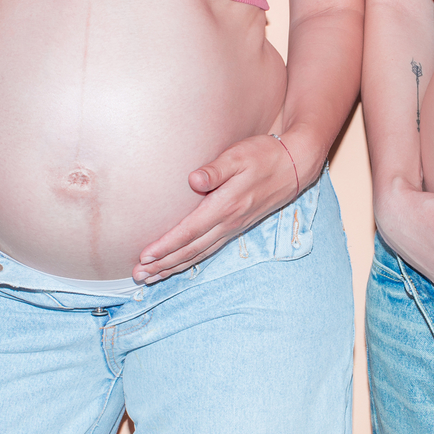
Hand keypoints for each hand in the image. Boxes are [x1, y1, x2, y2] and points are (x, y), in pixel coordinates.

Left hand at [133, 134, 307, 283]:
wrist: (295, 165)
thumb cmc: (264, 155)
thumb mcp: (239, 156)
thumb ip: (216, 170)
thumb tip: (193, 181)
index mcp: (225, 206)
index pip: (189, 232)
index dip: (166, 246)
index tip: (145, 256)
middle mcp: (228, 222)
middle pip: (191, 250)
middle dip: (163, 264)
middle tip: (139, 275)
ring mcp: (233, 227)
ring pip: (199, 254)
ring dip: (174, 267)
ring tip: (151, 277)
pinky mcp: (237, 227)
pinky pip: (209, 250)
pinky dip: (191, 260)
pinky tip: (179, 265)